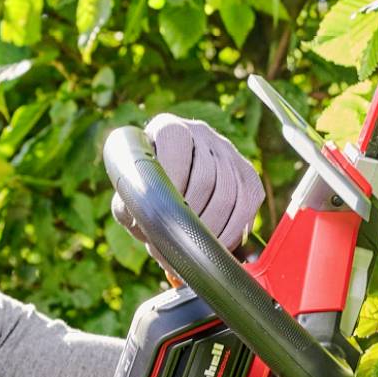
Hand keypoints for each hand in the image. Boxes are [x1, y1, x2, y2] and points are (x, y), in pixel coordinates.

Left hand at [116, 112, 264, 253]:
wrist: (171, 182)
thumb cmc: (145, 188)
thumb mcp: (129, 192)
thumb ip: (129, 205)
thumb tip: (147, 229)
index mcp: (168, 128)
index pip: (175, 141)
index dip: (171, 178)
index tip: (163, 210)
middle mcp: (201, 133)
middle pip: (206, 176)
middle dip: (192, 215)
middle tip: (178, 239)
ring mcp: (228, 151)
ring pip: (229, 193)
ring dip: (212, 228)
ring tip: (194, 249)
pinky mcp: (247, 173)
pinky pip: (248, 204)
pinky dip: (232, 231)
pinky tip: (215, 244)